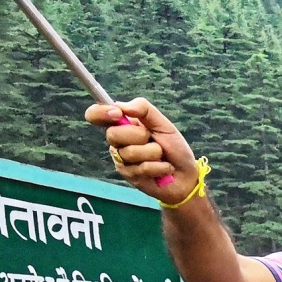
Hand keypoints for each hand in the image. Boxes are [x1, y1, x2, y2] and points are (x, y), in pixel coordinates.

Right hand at [85, 98, 200, 203]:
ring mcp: (121, 159)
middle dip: (139, 136)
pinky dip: (159, 167)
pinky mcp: (128, 175)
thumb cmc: (173, 148)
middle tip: (152, 139)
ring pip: (130, 152)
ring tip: (161, 155)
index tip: (117, 114)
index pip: (96, 115)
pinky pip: (141, 168)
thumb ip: (144, 110)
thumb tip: (121, 106)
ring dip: (154, 153)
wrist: (186, 174)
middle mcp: (117, 141)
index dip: (100, 112)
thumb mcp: (163, 124)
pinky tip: (164, 168)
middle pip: (112, 134)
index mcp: (122, 124)